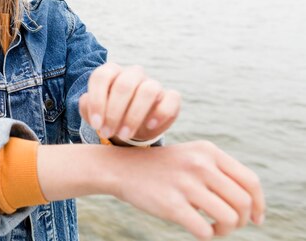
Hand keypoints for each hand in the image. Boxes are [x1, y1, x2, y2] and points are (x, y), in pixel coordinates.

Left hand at [78, 62, 179, 140]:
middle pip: (124, 85)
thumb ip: (86, 106)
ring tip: (124, 134)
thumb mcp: (94, 114)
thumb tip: (87, 101)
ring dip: (134, 116)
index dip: (97, 101)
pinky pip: (172, 98)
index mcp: (111, 72)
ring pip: (148, 90)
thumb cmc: (108, 116)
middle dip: (114, 113)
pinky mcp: (170, 97)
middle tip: (107, 132)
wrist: (131, 128)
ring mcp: (152, 84)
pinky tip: (149, 126)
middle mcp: (132, 74)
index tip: (96, 124)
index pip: (102, 76)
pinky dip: (161, 113)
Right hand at [108, 141, 265, 239]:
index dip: (259, 204)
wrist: (122, 167)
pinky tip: (197, 227)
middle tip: (228, 223)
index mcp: (208, 151)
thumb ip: (222, 173)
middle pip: (243, 203)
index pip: (250, 182)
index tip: (256, 219)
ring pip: (229, 219)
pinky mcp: (170, 205)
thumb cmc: (165, 168)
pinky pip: (205, 231)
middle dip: (242, 220)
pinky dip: (207, 234)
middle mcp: (199, 164)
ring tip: (213, 227)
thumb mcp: (193, 157)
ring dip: (226, 230)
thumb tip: (254, 207)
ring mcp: (184, 184)